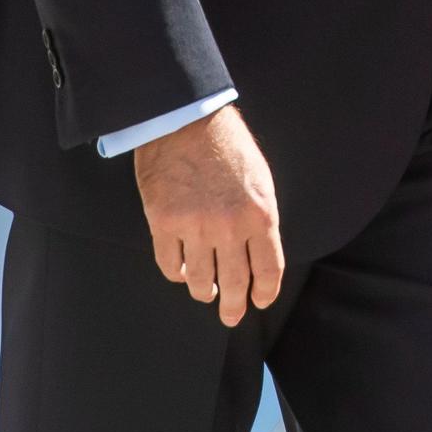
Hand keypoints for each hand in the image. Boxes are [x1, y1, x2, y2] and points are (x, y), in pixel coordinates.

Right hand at [134, 106, 283, 327]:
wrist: (184, 117)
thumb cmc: (225, 143)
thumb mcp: (259, 178)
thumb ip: (260, 217)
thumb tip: (256, 252)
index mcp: (260, 216)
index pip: (267, 272)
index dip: (263, 293)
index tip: (258, 300)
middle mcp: (229, 228)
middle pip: (234, 284)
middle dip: (233, 306)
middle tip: (230, 315)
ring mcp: (195, 227)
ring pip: (200, 282)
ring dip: (203, 292)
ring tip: (203, 292)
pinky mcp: (163, 223)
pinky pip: (169, 265)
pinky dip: (176, 274)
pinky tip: (180, 271)